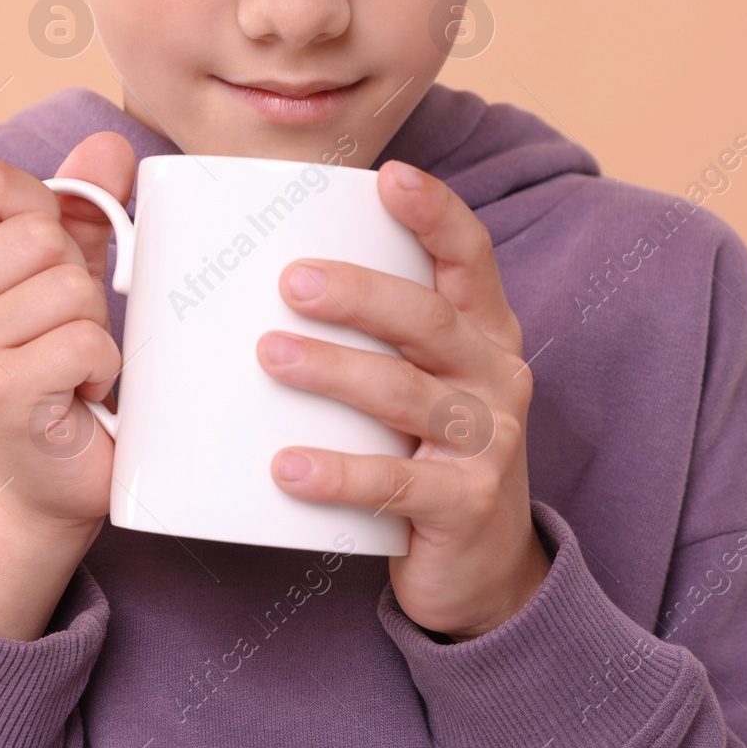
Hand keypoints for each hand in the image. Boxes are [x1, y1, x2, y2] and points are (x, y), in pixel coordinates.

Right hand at [0, 131, 134, 637]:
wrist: (45, 477)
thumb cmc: (53, 363)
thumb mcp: (65, 270)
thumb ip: (82, 203)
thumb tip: (110, 144)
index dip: (46, 216)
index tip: (42, 272)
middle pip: (43, 234)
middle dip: (76, 281)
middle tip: (58, 332)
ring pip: (72, 287)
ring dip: (92, 330)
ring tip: (66, 365)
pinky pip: (87, 340)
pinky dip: (101, 368)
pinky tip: (75, 395)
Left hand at [256, 160, 550, 640]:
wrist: (482, 570)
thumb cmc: (425, 452)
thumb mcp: (417, 383)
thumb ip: (370, 334)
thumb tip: (251, 277)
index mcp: (484, 333)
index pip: (471, 257)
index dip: (436, 213)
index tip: (390, 177)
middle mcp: (495, 377)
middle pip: (430, 319)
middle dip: (361, 293)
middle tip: (290, 280)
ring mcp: (486, 443)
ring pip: (407, 393)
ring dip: (335, 370)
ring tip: (270, 353)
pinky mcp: (463, 506)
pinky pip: (394, 485)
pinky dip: (338, 473)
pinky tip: (286, 469)